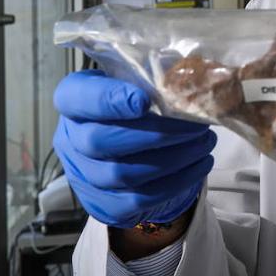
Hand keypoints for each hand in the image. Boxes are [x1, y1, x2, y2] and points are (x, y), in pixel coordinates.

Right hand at [52, 69, 215, 228]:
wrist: (131, 149)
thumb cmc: (137, 104)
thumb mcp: (139, 79)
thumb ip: (154, 72)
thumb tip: (190, 72)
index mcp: (74, 99)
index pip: (77, 98)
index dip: (108, 100)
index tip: (144, 100)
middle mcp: (71, 139)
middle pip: (100, 141)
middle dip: (156, 133)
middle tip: (196, 126)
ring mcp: (83, 175)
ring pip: (122, 174)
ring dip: (173, 159)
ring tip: (205, 143)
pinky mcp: (104, 203)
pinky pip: (138, 199)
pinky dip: (175, 183)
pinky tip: (199, 164)